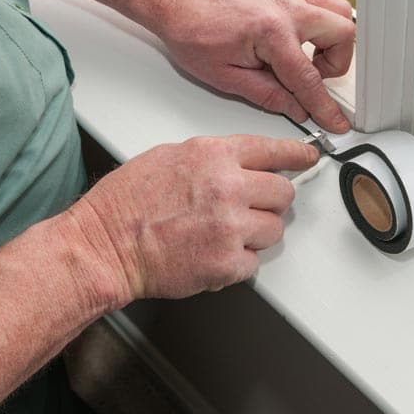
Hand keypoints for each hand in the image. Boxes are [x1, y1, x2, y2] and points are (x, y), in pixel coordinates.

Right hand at [66, 135, 317, 305]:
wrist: (103, 246)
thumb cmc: (126, 203)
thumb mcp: (169, 157)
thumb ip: (213, 159)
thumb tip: (243, 165)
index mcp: (214, 156)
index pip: (273, 150)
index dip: (297, 155)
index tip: (309, 158)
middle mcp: (228, 187)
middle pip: (284, 194)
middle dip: (272, 203)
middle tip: (251, 209)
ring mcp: (230, 226)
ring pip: (275, 230)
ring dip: (256, 234)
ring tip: (222, 235)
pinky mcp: (227, 262)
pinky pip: (254, 262)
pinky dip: (238, 263)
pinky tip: (212, 254)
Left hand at [156, 0, 353, 132]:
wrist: (179, 2)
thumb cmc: (193, 32)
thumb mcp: (227, 77)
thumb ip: (268, 95)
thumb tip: (296, 108)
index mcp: (271, 32)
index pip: (309, 78)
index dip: (325, 107)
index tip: (334, 121)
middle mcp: (286, 8)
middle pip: (342, 35)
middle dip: (335, 64)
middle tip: (315, 78)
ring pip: (340, 12)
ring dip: (334, 40)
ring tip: (312, 57)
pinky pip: (325, 1)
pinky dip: (325, 21)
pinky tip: (307, 38)